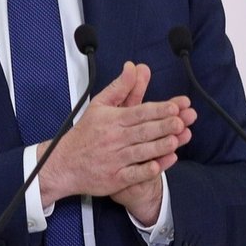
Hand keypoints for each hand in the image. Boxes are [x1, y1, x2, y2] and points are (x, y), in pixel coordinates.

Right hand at [37, 61, 195, 211]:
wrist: (64, 164)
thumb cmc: (85, 134)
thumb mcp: (99, 105)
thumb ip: (120, 87)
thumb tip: (133, 66)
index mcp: (113, 120)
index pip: (139, 112)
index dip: (158, 110)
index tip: (175, 106)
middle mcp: (115, 139)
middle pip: (143, 131)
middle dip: (164, 126)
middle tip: (181, 121)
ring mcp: (115, 159)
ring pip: (141, 152)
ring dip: (159, 146)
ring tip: (176, 140)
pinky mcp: (115, 178)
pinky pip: (133, 174)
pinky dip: (146, 170)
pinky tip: (160, 165)